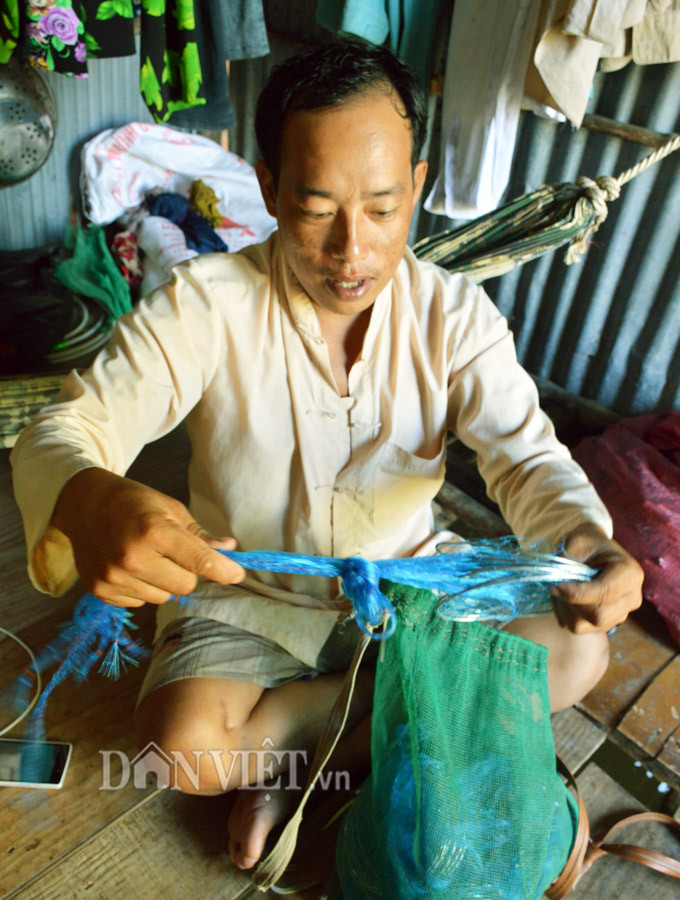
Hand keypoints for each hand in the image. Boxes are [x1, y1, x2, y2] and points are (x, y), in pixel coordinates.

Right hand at [52, 468, 244, 607]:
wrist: (84, 504)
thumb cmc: (134, 503)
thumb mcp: (170, 509)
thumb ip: (200, 535)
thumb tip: (230, 551)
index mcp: (154, 531)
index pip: (200, 562)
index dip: (224, 571)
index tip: (238, 575)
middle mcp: (132, 557)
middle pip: (185, 586)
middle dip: (187, 572)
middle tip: (172, 552)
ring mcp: (113, 576)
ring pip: (163, 598)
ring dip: (164, 582)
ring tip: (147, 557)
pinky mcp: (100, 590)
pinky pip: (139, 602)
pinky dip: (142, 588)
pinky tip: (129, 566)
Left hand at [550, 523, 642, 633]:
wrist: (596, 549)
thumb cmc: (587, 543)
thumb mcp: (576, 541)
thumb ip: (566, 562)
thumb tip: (555, 587)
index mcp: (629, 573)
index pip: (604, 593)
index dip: (576, 594)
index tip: (554, 586)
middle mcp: (632, 597)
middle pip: (598, 616)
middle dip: (571, 604)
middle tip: (555, 587)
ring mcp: (622, 612)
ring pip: (587, 625)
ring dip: (566, 609)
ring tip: (562, 589)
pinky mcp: (609, 622)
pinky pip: (582, 627)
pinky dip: (568, 615)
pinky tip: (567, 598)